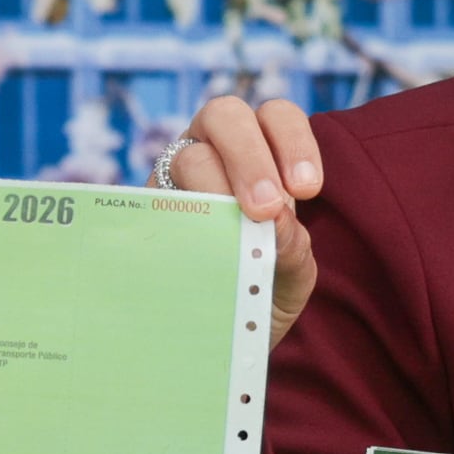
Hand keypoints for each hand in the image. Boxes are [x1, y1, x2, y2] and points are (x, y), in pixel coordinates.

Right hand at [160, 96, 320, 350]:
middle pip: (225, 114)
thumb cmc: (265, 291)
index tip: (307, 190)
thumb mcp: (291, 274)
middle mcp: (214, 153)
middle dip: (250, 156)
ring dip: (214, 185)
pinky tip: (196, 249)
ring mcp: (175, 181)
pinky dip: (179, 218)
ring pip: (188, 154)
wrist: (225, 339)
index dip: (293, 141)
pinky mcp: (146, 214)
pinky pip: (154, 200)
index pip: (275, 117)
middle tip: (266, 207)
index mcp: (261, 154)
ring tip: (234, 229)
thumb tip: (275, 222)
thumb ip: (293, 248)